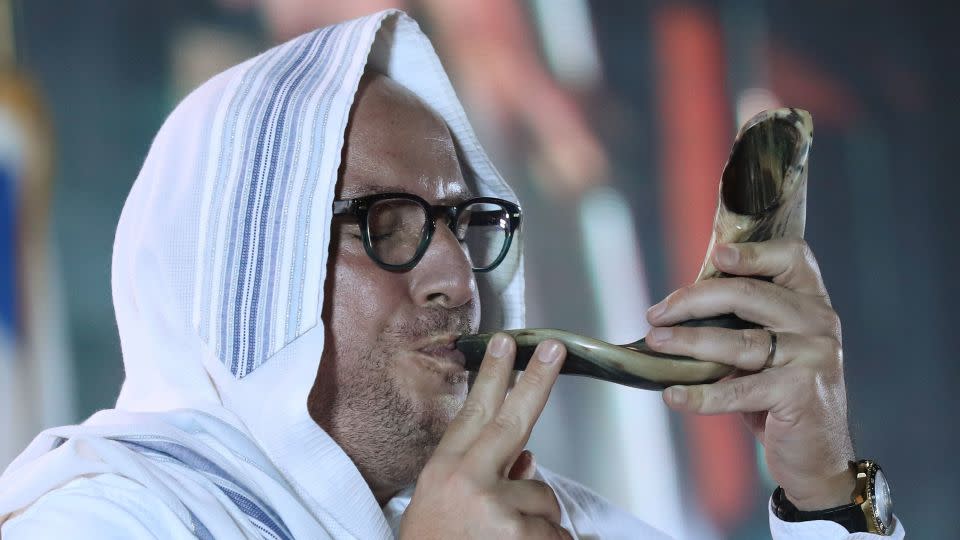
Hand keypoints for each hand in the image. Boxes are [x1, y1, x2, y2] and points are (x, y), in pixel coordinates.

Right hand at [399, 334, 571, 538]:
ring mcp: (497, 508)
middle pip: (513, 420)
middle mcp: (468, 481)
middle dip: (536, 380)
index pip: (473, 414)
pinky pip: (557, 532)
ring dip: (537, 521)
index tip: (506, 343)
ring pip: (544, 496)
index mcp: (443, 472)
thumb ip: (483, 478)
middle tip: (556, 349)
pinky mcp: (521, 536)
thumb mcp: (442, 509)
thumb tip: (529, 459)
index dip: (493, 376)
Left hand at [645, 239, 855, 510]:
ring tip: (655, 342)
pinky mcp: (802, 394)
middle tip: (655, 314)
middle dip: (694, 300)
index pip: (792, 257)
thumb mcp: (766, 348)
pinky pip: (739, 390)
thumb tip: (673, 309)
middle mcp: (818, 322)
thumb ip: (738, 322)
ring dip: (689, 342)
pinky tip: (673, 395)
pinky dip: (701, 395)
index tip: (716, 255)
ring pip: (739, 341)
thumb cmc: (780, 393)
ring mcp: (814, 357)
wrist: (816, 453)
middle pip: (749, 295)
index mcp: (810, 302)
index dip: (754, 252)